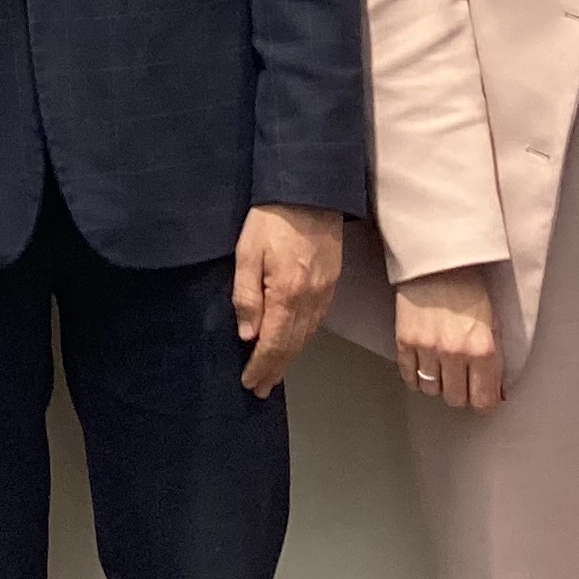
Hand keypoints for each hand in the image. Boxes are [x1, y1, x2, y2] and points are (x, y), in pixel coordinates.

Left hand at [231, 204, 342, 394]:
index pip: (273, 344)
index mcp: (287, 294)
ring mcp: (324, 291)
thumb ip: (246, 295)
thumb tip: (248, 334)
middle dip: (275, 369)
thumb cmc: (272, 217)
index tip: (250, 383)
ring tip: (274, 372)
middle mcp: (310, 299)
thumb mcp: (246, 253)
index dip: (261, 366)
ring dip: (289, 357)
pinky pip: (316, 320)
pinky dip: (303, 337)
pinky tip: (294, 341)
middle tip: (261, 388)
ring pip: (306, 335)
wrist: (310, 190)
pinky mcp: (331, 282)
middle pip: (292, 345)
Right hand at [394, 264, 504, 409]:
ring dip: (438, 383)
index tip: (482, 398)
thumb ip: (495, 359)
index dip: (483, 401)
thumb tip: (496, 391)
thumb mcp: (494, 323)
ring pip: (431, 389)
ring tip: (442, 367)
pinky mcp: (405, 341)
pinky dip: (416, 376)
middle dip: (461, 392)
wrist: (436, 263)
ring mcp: (427, 348)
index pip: (483, 398)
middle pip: (456, 399)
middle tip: (462, 380)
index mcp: (482, 348)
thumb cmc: (467, 288)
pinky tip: (423, 365)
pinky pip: (409, 376)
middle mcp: (455, 352)